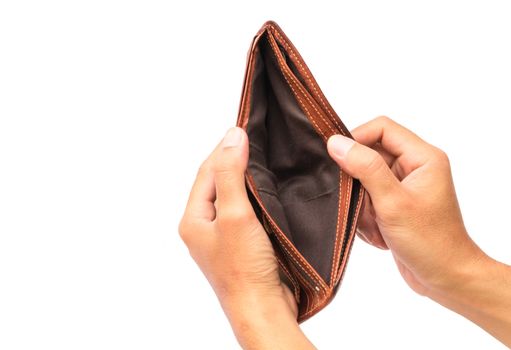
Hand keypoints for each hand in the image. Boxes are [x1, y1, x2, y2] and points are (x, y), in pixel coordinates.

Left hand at [179, 127, 313, 348]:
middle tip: (255, 140)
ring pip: (231, 195)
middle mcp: (203, 226)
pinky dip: (254, 195)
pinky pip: (243, 210)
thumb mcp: (235, 214)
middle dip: (233, 160)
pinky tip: (268, 188)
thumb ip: (230, 174)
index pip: (206, 172)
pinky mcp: (240, 243)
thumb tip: (232, 136)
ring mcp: (221, 236)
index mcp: (193, 219)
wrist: (261, 308)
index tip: (244, 129)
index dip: (224, 149)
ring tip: (262, 158)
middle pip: (216, 182)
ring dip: (244, 177)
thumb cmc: (244, 269)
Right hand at [327, 116, 510, 345]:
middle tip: (358, 204)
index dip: (356, 138)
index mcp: (422, 157)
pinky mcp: (395, 204)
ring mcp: (404, 186)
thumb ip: (365, 168)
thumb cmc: (429, 242)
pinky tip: (378, 233)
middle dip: (358, 181)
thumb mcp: (393, 202)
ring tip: (374, 224)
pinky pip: (367, 199)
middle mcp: (414, 167)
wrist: (446, 279)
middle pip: (370, 155)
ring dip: (362, 204)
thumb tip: (336, 143)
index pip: (381, 128)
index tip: (336, 159)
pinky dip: (366, 216)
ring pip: (364, 180)